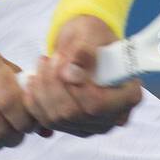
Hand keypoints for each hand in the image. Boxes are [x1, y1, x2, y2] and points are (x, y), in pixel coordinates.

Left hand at [22, 15, 141, 137]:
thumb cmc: (92, 36)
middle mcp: (110, 117)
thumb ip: (85, 51)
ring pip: (58, 118)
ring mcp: (89, 125)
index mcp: (127, 95)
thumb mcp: (92, 33)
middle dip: (55, 84)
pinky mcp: (68, 126)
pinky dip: (34, 100)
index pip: (102, 106)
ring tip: (43, 62)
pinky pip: (45, 121)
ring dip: (43, 88)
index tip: (68, 64)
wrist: (82, 42)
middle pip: (76, 114)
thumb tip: (70, 72)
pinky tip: (33, 81)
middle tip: (53, 57)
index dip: (81, 89)